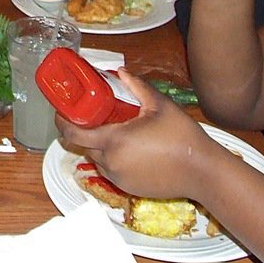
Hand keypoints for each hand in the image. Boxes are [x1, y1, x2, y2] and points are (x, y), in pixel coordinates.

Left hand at [56, 69, 215, 201]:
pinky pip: (111, 171)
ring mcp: (119, 179)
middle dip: (83, 130)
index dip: (62, 122)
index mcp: (114, 141)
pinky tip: (130, 148)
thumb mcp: (159, 105)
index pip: (73, 133)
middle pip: (84, 145)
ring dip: (99, 145)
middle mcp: (111, 163)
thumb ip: (136, 86)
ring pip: (98, 159)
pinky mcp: (129, 189)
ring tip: (114, 129)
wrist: (203, 172)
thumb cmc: (182, 137)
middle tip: (91, 115)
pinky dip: (113, 159)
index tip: (60, 111)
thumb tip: (120, 72)